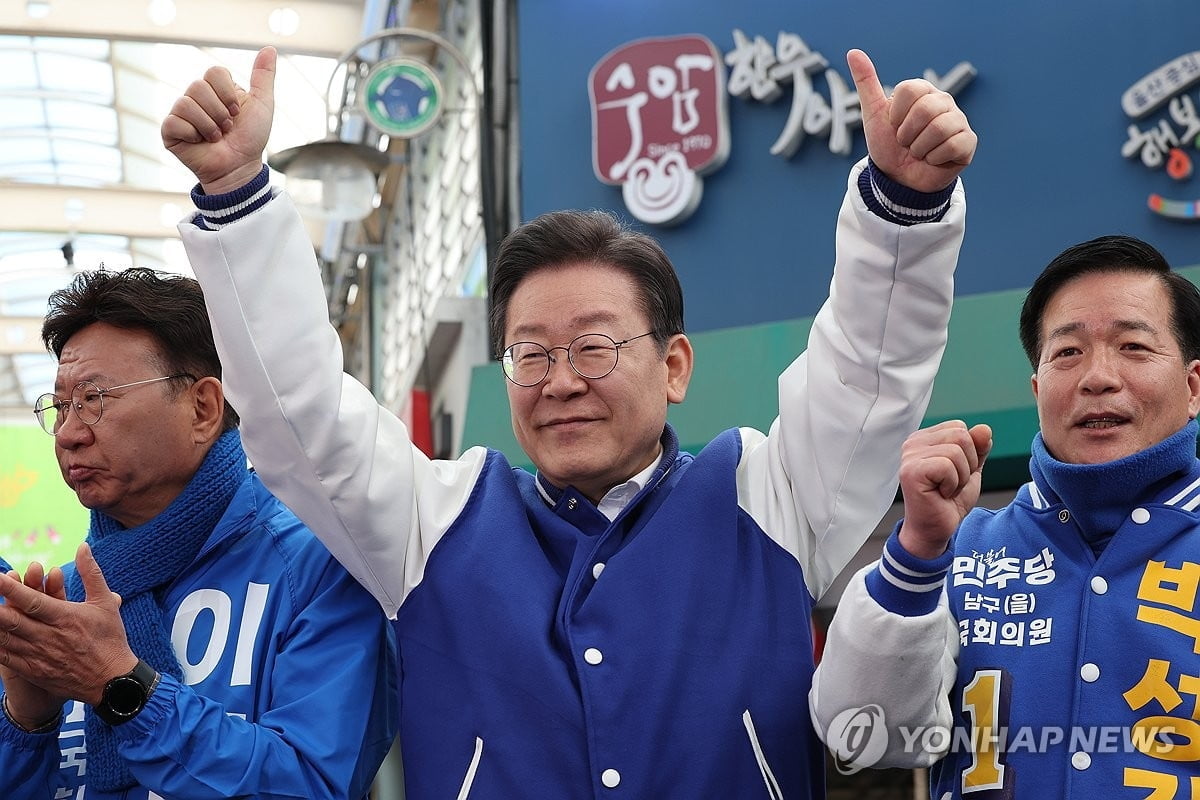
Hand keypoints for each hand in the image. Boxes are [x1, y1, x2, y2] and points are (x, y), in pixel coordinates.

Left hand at [0, 543, 136, 706]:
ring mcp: (39, 656)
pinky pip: (5, 659)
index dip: (12, 588)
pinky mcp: (33, 671)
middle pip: (12, 620)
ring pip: (5, 639)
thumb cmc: (110, 638)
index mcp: (66, 617)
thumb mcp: (105, 602)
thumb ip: (91, 573)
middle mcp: (49, 636)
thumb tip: (82, 546)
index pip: (32, 600)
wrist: (112, 681)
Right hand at [161, 46, 277, 194]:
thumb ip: (263, 76)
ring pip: (187, 103)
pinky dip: (193, 134)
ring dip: (209, 125)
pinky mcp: (170, 129)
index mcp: (216, 88)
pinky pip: (175, 121)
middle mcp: (196, 96)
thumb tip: (270, 48)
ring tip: (216, 137)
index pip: (214, 71)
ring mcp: (181, 112)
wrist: (240, 167)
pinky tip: (199, 142)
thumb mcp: (262, 104)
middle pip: (199, 86)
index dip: (228, 93)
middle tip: (227, 128)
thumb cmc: (251, 138)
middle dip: (219, 112)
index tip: (238, 112)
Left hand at [847, 49, 976, 192]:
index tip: (894, 125)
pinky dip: (934, 158)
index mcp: (923, 91)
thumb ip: (866, 83)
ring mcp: (958, 121)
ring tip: (918, 152)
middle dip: (907, 134)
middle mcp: (944, 101)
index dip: (895, 114)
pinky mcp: (968, 142)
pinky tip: (933, 159)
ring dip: (919, 148)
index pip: (909, 90)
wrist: (898, 179)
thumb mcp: (873, 114)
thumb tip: (853, 52)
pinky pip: (952, 146)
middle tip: (906, 142)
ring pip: (939, 129)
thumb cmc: (888, 145)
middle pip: (926, 109)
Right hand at [896, 421, 991, 558]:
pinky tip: (940, 494)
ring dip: (960, 477)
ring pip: (956, 451)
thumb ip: (978, 448)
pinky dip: (952, 484)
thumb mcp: (971, 470)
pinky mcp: (911, 471)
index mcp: (925, 438)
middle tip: (951, 483)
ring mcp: (909, 456)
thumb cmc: (949, 501)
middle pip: (960, 436)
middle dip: (967, 464)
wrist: (936, 528)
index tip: (954, 473)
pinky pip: (947, 466)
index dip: (969, 453)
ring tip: (945, 490)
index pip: (960, 427)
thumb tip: (984, 429)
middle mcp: (913, 443)